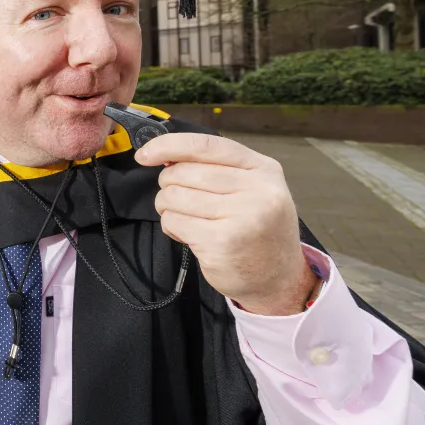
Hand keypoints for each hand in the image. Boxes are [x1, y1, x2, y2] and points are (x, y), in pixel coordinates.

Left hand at [135, 133, 314, 315]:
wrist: (280, 279)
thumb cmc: (258, 229)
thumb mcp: (252, 189)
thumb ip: (216, 169)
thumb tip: (165, 156)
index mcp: (263, 169)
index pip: (206, 145)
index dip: (168, 145)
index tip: (144, 155)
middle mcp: (257, 190)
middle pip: (184, 172)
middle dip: (169, 185)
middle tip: (181, 202)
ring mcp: (241, 217)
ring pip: (174, 196)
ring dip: (169, 208)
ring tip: (189, 219)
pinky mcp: (221, 242)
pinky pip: (174, 221)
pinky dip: (172, 227)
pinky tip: (190, 235)